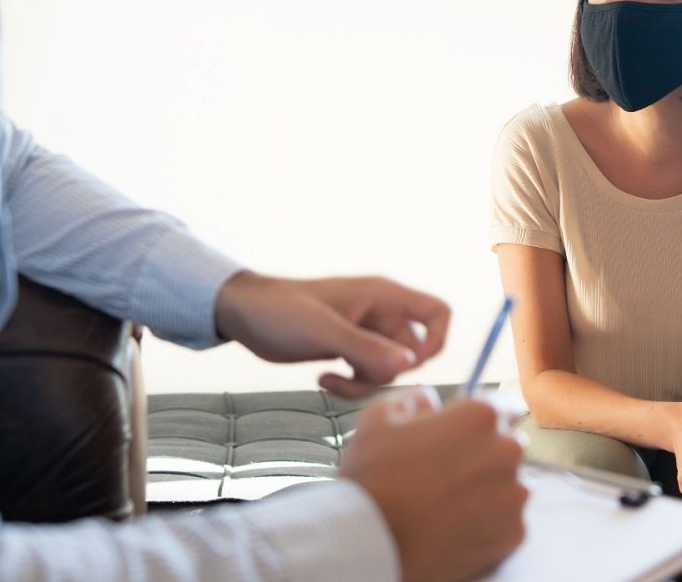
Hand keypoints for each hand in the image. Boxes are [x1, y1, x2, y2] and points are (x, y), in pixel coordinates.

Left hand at [214, 271, 450, 398]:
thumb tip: (409, 366)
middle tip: (352, 376)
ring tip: (330, 380)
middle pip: (413, 353)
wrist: (244, 314)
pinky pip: (368, 376)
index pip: (437, 313)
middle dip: (385, 374)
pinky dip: (352, 386)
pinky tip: (323, 380)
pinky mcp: (350, 350)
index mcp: (384, 295)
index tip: (408, 366)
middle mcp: (381, 313)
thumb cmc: (280, 310)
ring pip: (389, 371)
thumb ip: (367, 348)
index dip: (435, 343)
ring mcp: (366, 333)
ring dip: (364, 385)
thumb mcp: (324, 331)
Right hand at [341, 388, 528, 581]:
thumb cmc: (375, 475)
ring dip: (488, 491)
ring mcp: (513, 496)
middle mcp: (506, 452)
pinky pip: (507, 522)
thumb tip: (432, 404)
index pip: (506, 405)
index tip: (468, 433)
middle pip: (507, 447)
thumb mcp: (382, 415)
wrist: (372, 541)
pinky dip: (487, 524)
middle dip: (484, 455)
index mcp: (480, 416)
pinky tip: (455, 526)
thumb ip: (417, 399)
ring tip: (448, 504)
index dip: (482, 420)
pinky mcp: (513, 534)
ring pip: (508, 487)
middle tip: (447, 473)